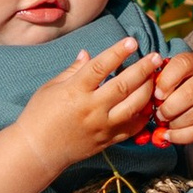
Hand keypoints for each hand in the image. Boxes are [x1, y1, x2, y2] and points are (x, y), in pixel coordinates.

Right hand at [0, 37, 163, 192]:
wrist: (37, 151)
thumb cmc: (39, 115)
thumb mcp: (51, 87)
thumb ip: (72, 70)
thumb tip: (88, 54)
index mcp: (75, 91)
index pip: (101, 67)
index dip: (118, 52)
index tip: (132, 41)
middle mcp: (91, 109)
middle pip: (124, 85)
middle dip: (143, 69)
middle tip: (156, 56)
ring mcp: (102, 126)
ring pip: (134, 106)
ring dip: (148, 90)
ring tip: (155, 77)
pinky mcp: (107, 141)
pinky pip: (132, 128)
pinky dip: (144, 115)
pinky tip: (149, 103)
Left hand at [146, 47, 192, 144]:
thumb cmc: (192, 82)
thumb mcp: (182, 73)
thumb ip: (165, 79)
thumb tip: (144, 94)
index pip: (182, 65)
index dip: (165, 81)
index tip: (156, 95)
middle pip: (189, 94)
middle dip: (168, 108)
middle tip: (158, 115)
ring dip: (174, 124)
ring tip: (165, 124)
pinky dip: (181, 137)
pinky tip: (170, 135)